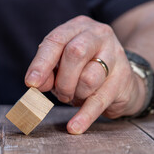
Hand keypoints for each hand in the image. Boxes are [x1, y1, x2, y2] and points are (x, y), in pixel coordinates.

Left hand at [25, 16, 145, 133]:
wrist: (121, 77)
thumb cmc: (84, 67)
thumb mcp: (61, 65)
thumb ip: (47, 72)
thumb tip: (36, 84)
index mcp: (78, 27)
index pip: (56, 40)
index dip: (41, 63)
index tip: (30, 83)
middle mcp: (98, 34)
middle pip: (75, 53)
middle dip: (62, 80)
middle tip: (61, 94)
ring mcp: (115, 54)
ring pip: (89, 78)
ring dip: (75, 94)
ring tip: (76, 95)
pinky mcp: (123, 78)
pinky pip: (100, 100)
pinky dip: (84, 115)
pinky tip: (74, 127)